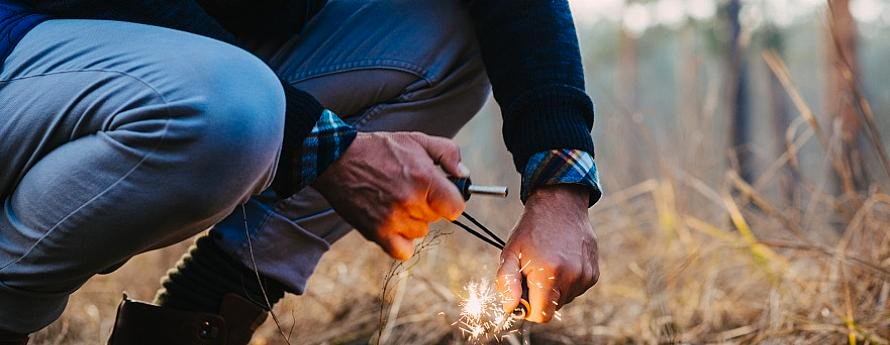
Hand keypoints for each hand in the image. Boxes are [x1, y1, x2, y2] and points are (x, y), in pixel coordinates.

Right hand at [313, 132, 466, 260]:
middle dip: (428, 205)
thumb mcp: (417, 140)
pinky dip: (401, 241)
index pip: (456, 208)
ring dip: (413, 221)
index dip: (451, 200)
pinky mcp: (377, 233)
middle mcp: (411, 202)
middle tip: (410, 189)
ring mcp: (393, 220)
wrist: (338, 159)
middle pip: (436, 218)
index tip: (442, 195)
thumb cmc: (379, 149)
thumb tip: (463, 175)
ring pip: (419, 232)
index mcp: (424, 179)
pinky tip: (394, 224)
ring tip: (396, 201)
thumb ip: (447, 154)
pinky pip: (403, 250)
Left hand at [496, 184, 598, 322]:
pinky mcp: (593, 273)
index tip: (523, 292)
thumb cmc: (531, 229)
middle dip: (541, 295)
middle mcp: (571, 277)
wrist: (560, 205)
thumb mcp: (510, 253)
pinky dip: (567, 281)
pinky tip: (562, 260)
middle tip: (535, 270)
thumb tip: (510, 308)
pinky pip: (576, 289)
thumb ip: (506, 283)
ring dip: (555, 288)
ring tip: (549, 262)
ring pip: (565, 299)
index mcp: (548, 273)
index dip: (529, 308)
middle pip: (553, 308)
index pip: (541, 315)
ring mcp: (585, 275)